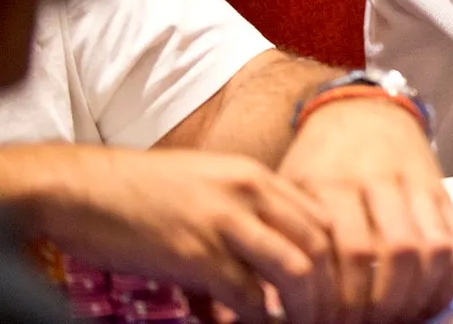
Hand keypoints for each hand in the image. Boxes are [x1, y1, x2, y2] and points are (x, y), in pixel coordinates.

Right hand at [27, 145, 335, 323]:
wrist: (82, 187)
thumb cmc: (140, 191)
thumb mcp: (207, 186)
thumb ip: (244, 214)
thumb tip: (268, 261)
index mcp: (256, 176)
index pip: (323, 218)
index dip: (338, 259)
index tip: (337, 291)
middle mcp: (250, 193)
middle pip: (320, 245)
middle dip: (332, 289)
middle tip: (331, 318)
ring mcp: (224, 222)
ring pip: (296, 271)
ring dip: (305, 309)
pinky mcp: (194, 254)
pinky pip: (246, 296)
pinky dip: (259, 320)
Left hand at [280, 97, 452, 323]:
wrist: (361, 110)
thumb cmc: (316, 162)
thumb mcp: (288, 191)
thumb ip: (283, 243)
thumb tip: (262, 310)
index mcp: (332, 182)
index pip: (350, 252)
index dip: (343, 300)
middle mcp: (379, 180)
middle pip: (396, 254)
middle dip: (381, 305)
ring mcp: (417, 185)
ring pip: (433, 249)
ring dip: (416, 296)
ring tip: (394, 320)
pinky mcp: (442, 193)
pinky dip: (447, 281)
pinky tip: (425, 303)